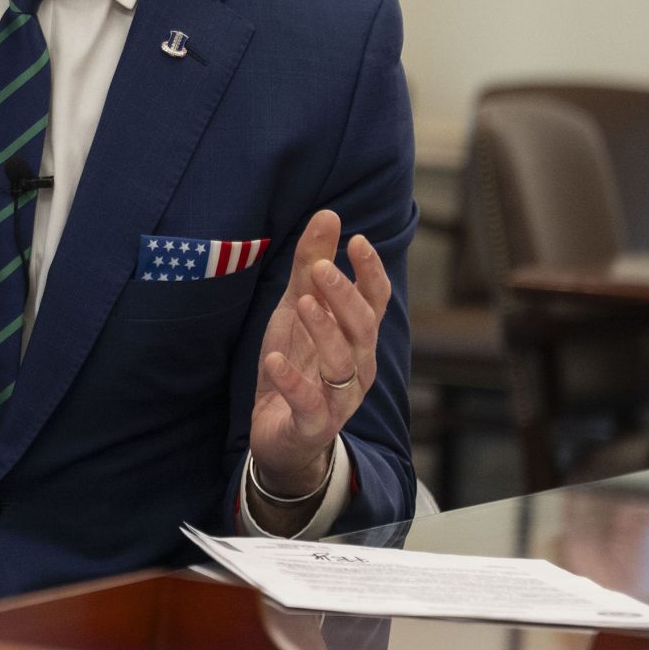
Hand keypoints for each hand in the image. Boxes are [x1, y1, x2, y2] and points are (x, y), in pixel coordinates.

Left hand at [250, 210, 391, 502]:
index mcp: (357, 336)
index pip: (375, 301)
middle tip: (321, 268)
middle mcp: (357, 365)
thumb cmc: (296, 364)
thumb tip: (328, 214)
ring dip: (323, 332)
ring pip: (342, 363)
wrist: (280, 435)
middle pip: (362, 328)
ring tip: (301, 304)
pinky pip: (310, 404)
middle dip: (344, 297)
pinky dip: (294, 383)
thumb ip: (310, 265)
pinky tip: (274, 362)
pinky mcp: (314, 424)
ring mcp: (339, 398)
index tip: (357, 240)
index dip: (370, 272)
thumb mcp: (297, 309)